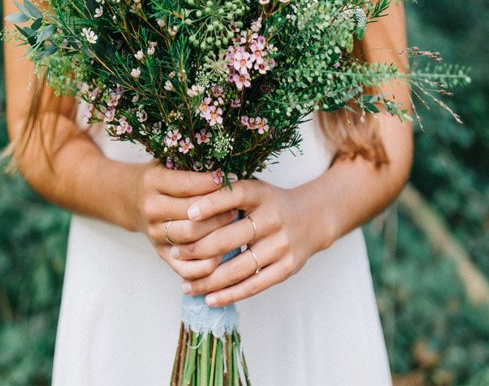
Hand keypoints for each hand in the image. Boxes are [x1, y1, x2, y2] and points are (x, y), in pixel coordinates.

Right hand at [132, 162, 238, 281]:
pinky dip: (204, 265)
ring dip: (216, 233)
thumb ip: (191, 167)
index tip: (233, 179)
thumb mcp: (168, 164)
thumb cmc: (160, 179)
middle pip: (190, 214)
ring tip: (234, 225)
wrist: (131, 199)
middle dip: (219, 210)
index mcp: (153, 181)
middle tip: (238, 205)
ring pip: (190, 238)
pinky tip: (221, 255)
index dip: (212, 183)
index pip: (187, 185)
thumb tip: (226, 172)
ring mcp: (155, 233)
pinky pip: (184, 266)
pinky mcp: (160, 252)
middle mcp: (152, 208)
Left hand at [171, 179, 328, 306]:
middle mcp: (273, 218)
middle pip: (231, 237)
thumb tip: (184, 206)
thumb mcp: (254, 190)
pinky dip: (229, 294)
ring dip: (208, 279)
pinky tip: (209, 298)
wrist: (312, 218)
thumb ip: (226, 195)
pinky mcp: (287, 268)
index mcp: (262, 194)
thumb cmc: (269, 204)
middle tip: (175, 254)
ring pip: (238, 268)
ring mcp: (281, 245)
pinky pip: (254, 285)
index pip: (234, 196)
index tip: (188, 213)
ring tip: (186, 285)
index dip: (211, 204)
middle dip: (199, 248)